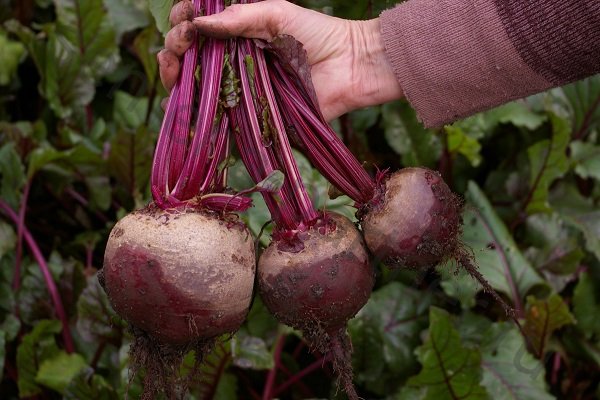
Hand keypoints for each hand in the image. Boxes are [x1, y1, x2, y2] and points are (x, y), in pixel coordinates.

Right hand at [158, 0, 402, 120]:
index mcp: (238, 35)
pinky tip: (180, 105)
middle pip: (189, 59)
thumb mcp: (276, 13)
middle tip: (177, 47)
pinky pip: (217, 118)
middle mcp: (233, 62)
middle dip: (172, 51)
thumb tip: (199, 23)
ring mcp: (240, 90)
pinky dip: (193, 114)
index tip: (183, 21)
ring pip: (196, 88)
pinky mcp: (251, 115)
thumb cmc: (317, 34)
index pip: (198, 30)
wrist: (350, 66)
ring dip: (175, 79)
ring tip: (173, 72)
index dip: (182, 24)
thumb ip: (239, 17)